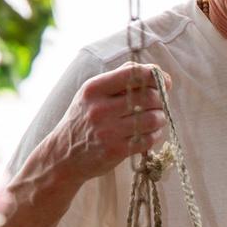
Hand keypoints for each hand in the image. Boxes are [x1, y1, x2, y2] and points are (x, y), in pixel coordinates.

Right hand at [48, 62, 170, 180]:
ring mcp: (109, 131)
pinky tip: (149, 133)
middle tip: (158, 104)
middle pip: (148, 97)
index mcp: (94, 88)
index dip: (155, 75)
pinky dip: (155, 135)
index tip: (163, 81)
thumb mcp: (91, 94)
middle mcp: (100, 108)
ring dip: (160, 118)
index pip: (133, 73)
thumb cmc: (83, 119)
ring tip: (155, 119)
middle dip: (160, 99)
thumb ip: (118, 79)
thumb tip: (154, 71)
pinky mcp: (117, 151)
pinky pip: (149, 139)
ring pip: (153, 119)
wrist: (63, 155)